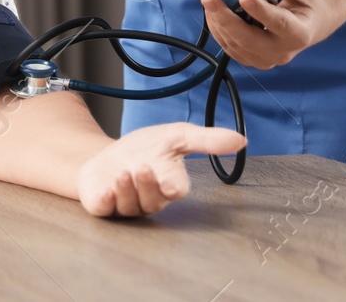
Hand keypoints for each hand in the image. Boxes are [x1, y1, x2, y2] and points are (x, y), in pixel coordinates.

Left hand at [75, 122, 245, 216]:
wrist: (106, 157)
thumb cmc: (144, 150)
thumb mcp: (174, 136)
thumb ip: (205, 140)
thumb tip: (241, 140)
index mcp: (168, 182)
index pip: (176, 188)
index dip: (174, 187)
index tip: (173, 185)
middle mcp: (149, 197)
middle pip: (153, 200)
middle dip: (147, 186)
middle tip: (142, 170)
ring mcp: (126, 204)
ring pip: (130, 205)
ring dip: (126, 189)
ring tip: (122, 173)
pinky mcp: (104, 206)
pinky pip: (105, 209)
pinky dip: (105, 201)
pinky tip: (105, 191)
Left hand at [200, 0, 333, 69]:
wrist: (307, 26)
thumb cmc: (304, 5)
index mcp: (299, 34)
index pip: (279, 24)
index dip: (261, 12)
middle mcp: (282, 52)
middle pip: (249, 39)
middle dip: (225, 18)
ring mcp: (265, 59)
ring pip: (235, 44)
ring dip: (217, 21)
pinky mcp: (251, 59)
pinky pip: (229, 47)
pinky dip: (217, 29)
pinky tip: (211, 11)